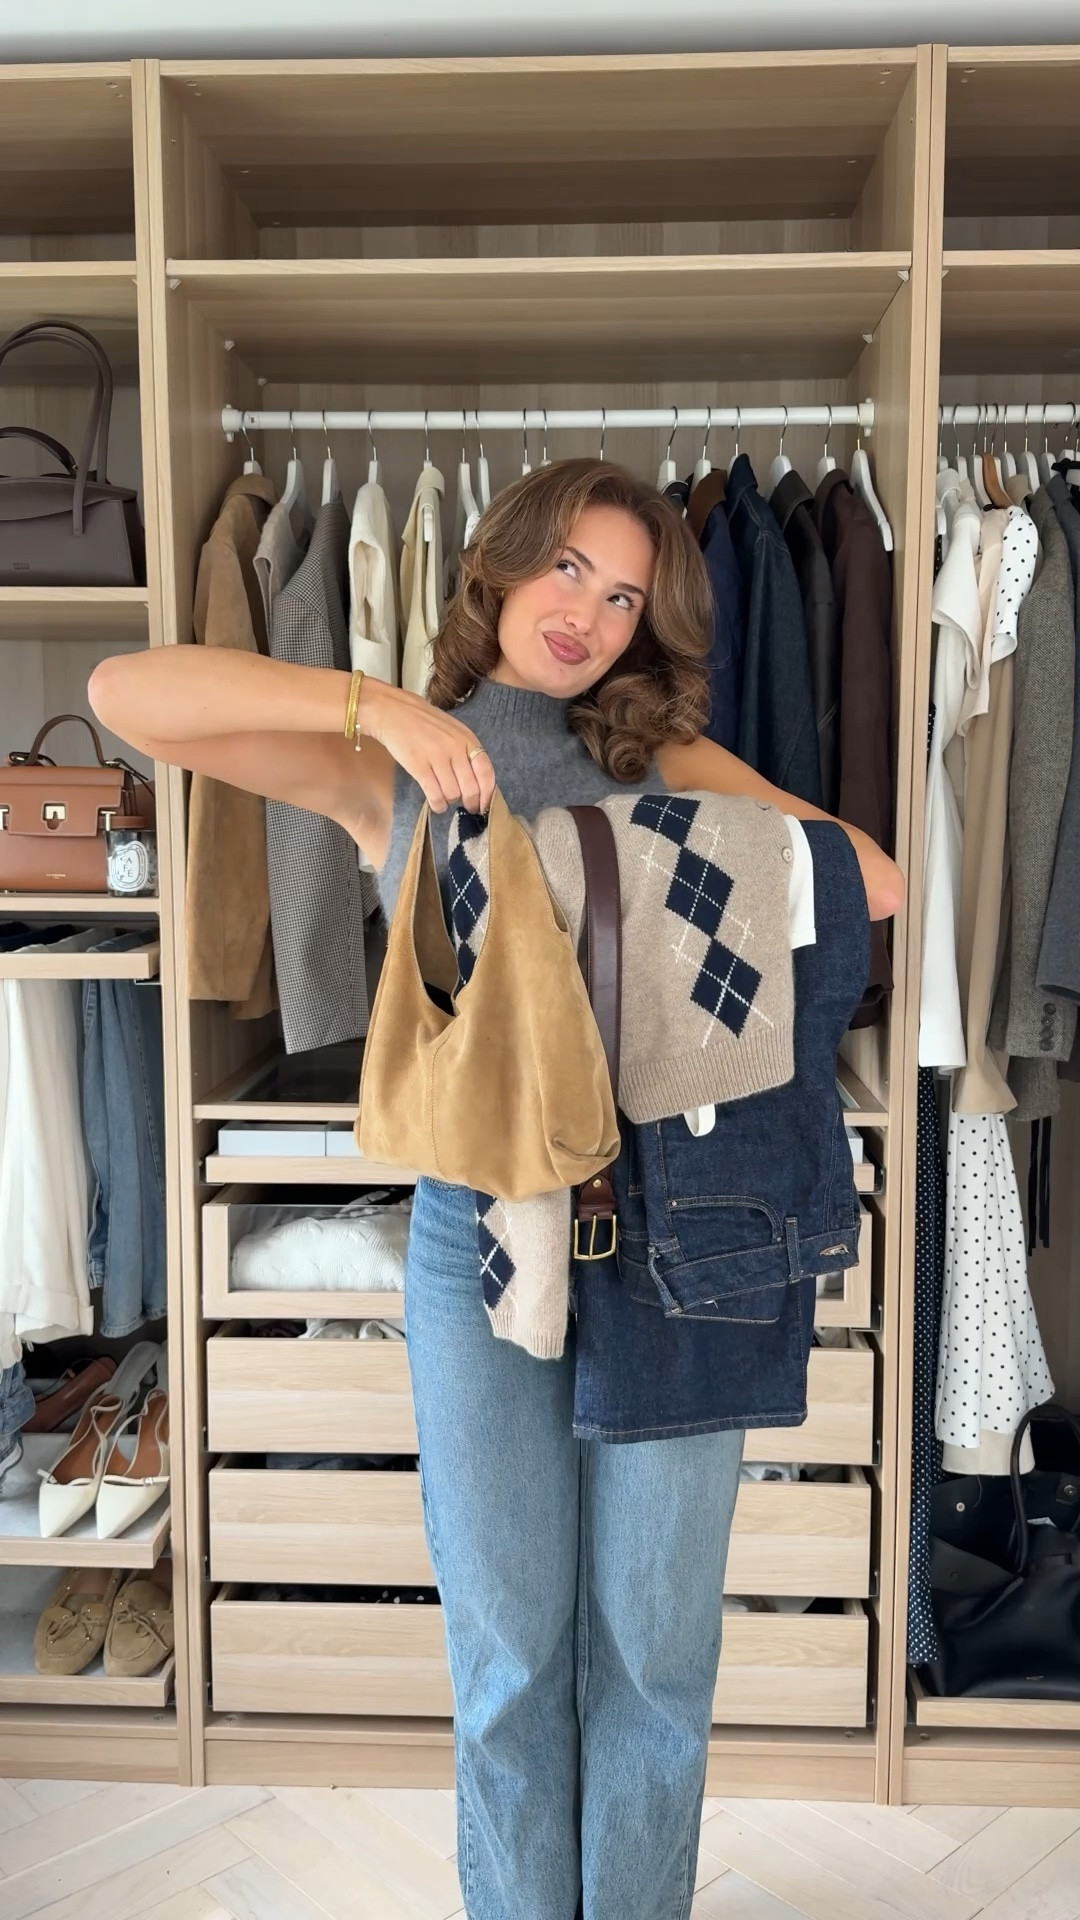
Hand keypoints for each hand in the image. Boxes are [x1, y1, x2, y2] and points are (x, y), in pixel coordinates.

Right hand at [358, 679, 495, 814]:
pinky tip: (436, 804)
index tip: (484, 805)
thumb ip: (466, 753)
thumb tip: (477, 784)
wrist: (392, 711)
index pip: (486, 772)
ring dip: (450, 801)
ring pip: (453, 794)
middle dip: (471, 803)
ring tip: (445, 798)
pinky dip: (438, 805)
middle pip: (471, 787)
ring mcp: (437, 756)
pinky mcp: (418, 765)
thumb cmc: (423, 723)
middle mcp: (455, 747)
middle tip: (466, 807)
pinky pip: (434, 794)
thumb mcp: (452, 731)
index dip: (487, 794)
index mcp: (467, 739)